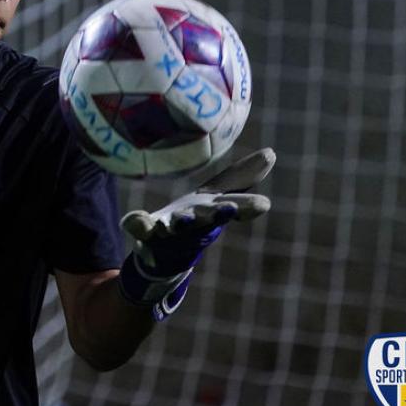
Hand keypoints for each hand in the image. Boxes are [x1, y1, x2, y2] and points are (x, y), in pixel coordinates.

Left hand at [117, 148, 275, 319]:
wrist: (165, 252)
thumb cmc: (196, 218)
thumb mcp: (219, 195)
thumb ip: (241, 177)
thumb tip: (272, 152)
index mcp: (213, 211)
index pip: (234, 207)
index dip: (248, 206)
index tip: (264, 204)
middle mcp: (194, 222)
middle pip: (207, 218)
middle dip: (218, 215)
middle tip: (228, 210)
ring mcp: (170, 230)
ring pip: (176, 228)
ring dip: (179, 224)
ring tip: (180, 219)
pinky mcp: (147, 233)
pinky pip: (141, 227)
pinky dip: (137, 223)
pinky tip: (133, 219)